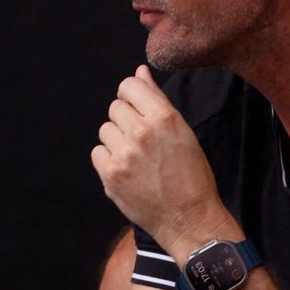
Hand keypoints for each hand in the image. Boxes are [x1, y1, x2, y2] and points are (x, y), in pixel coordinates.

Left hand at [92, 66, 230, 254]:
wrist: (189, 219)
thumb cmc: (191, 175)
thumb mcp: (183, 132)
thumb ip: (156, 99)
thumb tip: (139, 70)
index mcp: (165, 118)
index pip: (129, 85)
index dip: (132, 96)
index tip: (139, 110)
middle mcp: (142, 131)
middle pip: (115, 108)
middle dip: (126, 121)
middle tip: (144, 142)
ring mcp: (124, 153)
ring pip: (105, 130)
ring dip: (117, 141)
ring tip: (138, 159)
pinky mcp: (110, 173)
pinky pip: (98, 152)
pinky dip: (109, 160)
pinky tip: (128, 172)